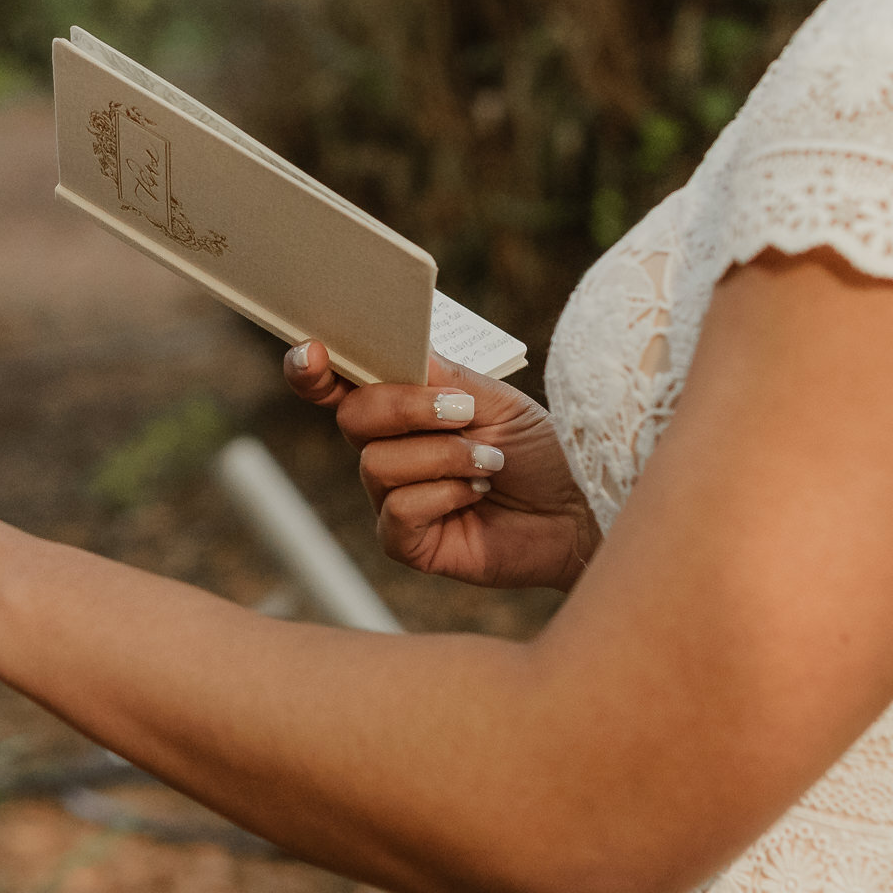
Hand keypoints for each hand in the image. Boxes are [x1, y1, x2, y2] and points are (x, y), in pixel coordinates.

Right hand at [284, 344, 599, 589]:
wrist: (580, 509)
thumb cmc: (540, 450)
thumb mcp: (492, 398)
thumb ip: (438, 375)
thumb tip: (393, 350)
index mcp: (400, 408)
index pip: (338, 386)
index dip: (312, 370)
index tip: (313, 353)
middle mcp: (387, 450)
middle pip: (353, 417)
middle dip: (407, 408)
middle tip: (464, 412)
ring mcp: (391, 498)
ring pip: (377, 464)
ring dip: (443, 457)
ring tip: (490, 464)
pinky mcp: (406, 542)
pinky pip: (398, 510)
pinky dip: (444, 495)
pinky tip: (476, 495)